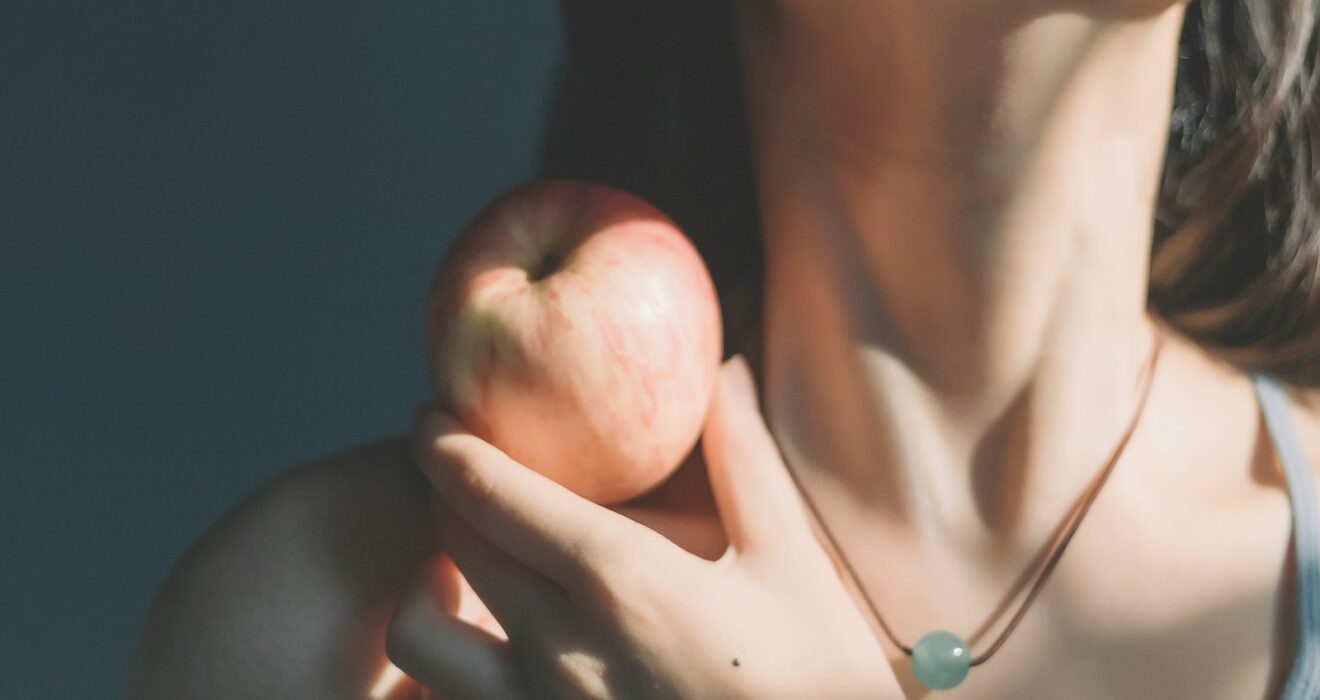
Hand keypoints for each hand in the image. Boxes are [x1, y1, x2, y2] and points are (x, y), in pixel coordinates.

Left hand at [386, 356, 903, 699]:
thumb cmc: (819, 682)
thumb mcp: (791, 565)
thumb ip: (744, 462)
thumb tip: (726, 372)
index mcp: (619, 581)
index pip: (489, 492)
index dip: (445, 445)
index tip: (433, 419)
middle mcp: (558, 649)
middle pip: (453, 545)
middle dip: (443, 496)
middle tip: (459, 475)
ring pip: (420, 636)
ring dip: (426, 589)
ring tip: (454, 574)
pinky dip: (446, 666)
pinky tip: (495, 651)